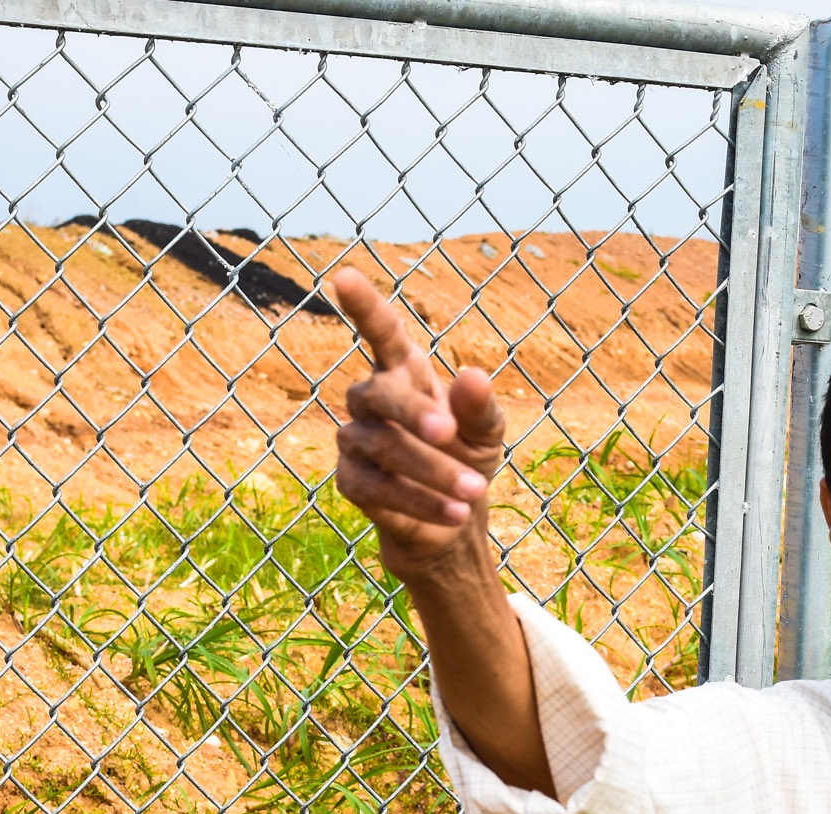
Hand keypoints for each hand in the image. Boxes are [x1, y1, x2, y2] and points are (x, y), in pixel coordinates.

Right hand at [331, 267, 505, 579]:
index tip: (344, 276)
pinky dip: (421, 500)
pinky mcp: (351, 481)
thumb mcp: (486, 433)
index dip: (364, 306)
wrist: (452, 519)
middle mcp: (371, 400)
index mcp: (404, 373)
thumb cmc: (465, 458)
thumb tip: (473, 375)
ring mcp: (355, 439)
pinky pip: (379, 489)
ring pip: (382, 446)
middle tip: (450, 434)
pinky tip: (456, 512)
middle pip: (378, 393)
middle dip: (414, 412)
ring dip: (433, 470)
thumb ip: (480, 407)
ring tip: (475, 490)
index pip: (382, 333)